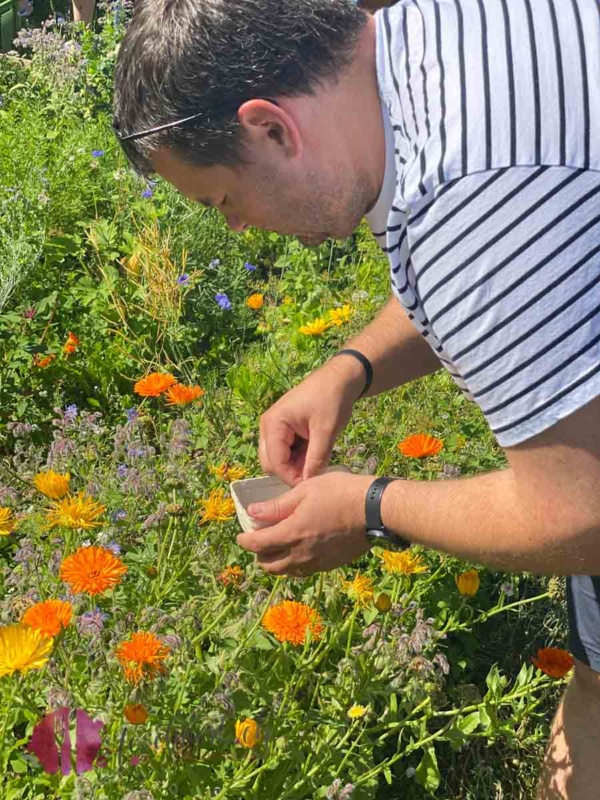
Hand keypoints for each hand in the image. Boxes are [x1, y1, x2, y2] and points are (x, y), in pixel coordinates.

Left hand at [237, 471, 373, 575]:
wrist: (375, 511)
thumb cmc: (341, 493)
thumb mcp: (305, 491)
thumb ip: (277, 505)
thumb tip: (252, 512)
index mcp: (292, 533)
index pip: (258, 544)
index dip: (245, 540)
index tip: (240, 535)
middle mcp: (301, 554)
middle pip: (269, 565)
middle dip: (258, 554)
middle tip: (258, 541)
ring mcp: (317, 562)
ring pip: (286, 572)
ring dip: (276, 563)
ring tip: (276, 549)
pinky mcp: (330, 565)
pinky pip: (304, 571)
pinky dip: (294, 565)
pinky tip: (298, 552)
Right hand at [258, 356, 364, 486]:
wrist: (340, 378)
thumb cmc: (332, 399)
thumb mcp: (326, 430)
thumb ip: (316, 458)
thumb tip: (310, 483)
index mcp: (273, 424)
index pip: (275, 463)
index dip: (292, 478)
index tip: (312, 485)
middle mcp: (268, 427)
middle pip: (271, 463)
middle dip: (291, 471)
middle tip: (315, 470)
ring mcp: (275, 428)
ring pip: (278, 459)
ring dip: (296, 464)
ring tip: (318, 458)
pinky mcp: (284, 429)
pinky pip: (286, 451)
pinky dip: (298, 456)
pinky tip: (315, 451)